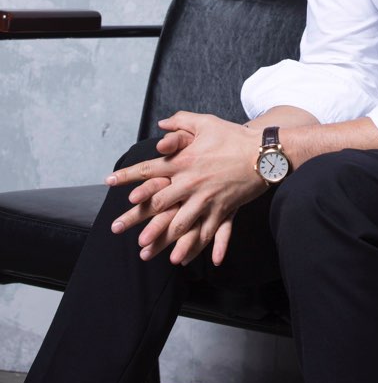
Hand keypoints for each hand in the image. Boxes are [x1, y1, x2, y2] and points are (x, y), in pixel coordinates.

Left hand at [106, 112, 264, 264]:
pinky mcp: (223, 210)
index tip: (109, 181)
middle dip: (137, 218)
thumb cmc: (233, 136)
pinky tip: (186, 260)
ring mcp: (207, 199)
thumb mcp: (206, 122)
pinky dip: (197, 248)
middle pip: (159, 204)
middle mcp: (191, 183)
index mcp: (184, 161)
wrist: (263, 153)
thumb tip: (162, 123)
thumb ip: (182, 122)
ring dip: (162, 239)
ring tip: (146, 252)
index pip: (149, 169)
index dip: (127, 175)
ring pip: (180, 223)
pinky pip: (207, 233)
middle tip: (117, 228)